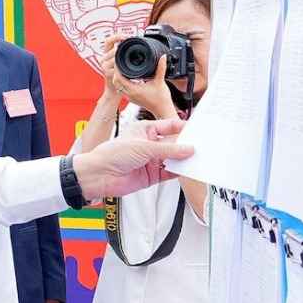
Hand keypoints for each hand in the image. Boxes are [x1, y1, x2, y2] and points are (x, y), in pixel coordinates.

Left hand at [71, 118, 191, 201]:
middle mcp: (149, 144)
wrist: (100, 175)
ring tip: (199, 159)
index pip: (170, 126)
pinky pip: (170, 172)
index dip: (183, 128)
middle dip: (187, 145)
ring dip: (184, 160)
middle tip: (202, 147)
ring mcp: (151, 160)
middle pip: (174, 143)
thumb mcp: (144, 147)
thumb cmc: (112, 154)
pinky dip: (179, 172)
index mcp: (145, 129)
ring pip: (174, 159)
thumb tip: (188, 149)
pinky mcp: (152, 175)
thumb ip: (168, 149)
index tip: (198, 131)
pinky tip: (188, 170)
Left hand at [111, 63, 178, 123]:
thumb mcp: (160, 81)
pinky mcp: (132, 98)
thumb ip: (161, 68)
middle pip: (115, 82)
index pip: (119, 78)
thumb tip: (163, 56)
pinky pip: (122, 89)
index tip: (119, 61)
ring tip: (122, 68)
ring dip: (118, 78)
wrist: (163, 110)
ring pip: (118, 86)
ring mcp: (130, 97)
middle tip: (119, 63)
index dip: (117, 69)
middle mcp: (129, 94)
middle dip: (116, 72)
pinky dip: (122, 82)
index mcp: (134, 90)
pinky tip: (127, 77)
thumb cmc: (162, 98)